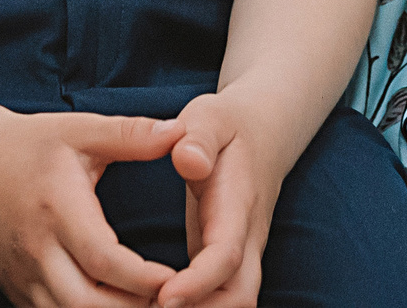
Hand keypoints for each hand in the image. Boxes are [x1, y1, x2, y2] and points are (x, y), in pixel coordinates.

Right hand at [0, 110, 187, 307]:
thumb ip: (132, 134)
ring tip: (148, 306)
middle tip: (172, 300)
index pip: (102, 258)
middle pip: (85, 302)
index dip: (142, 278)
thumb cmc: (32, 144)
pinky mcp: (15, 289)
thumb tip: (181, 134)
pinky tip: (113, 307)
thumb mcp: (81, 130)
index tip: (177, 278)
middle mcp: (36, 250)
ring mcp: (22, 276)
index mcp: (58, 209)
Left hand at [160, 94, 279, 307]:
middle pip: (240, 298)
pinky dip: (193, 307)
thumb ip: (198, 137)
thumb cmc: (227, 126)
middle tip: (147, 307)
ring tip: (144, 306)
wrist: (262, 132)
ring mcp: (240, 255)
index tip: (164, 296)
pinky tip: (152, 304)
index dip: (199, 282)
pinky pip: (218, 300)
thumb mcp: (211, 116)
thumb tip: (186, 159)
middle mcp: (246, 239)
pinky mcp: (227, 264)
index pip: (226, 255)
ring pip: (233, 304)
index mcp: (237, 205)